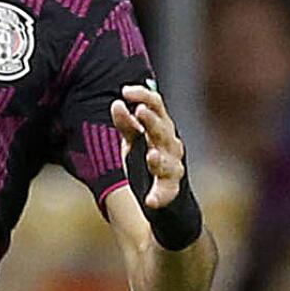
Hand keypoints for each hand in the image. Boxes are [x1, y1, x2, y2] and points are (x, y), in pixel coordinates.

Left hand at [111, 84, 185, 208]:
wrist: (164, 198)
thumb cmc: (148, 163)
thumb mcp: (134, 142)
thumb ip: (127, 124)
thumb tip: (117, 103)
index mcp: (161, 130)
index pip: (156, 108)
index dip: (143, 97)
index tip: (125, 90)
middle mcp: (170, 146)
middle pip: (162, 131)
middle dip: (152, 121)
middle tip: (140, 111)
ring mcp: (172, 168)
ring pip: (168, 162)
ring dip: (158, 159)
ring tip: (151, 156)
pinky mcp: (170, 190)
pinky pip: (166, 193)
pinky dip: (158, 196)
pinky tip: (151, 200)